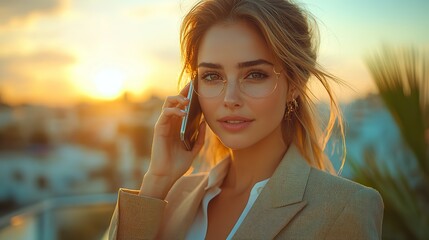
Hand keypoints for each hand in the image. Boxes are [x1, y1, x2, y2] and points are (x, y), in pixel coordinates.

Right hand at [139, 83, 205, 198]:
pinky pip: (165, 114)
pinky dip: (174, 111)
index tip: (199, 87)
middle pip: (176, 100)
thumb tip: (205, 122)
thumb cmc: (179, 163)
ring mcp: (164, 124)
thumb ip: (200, 137)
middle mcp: (171, 122)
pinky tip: (183, 113)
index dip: (190, 95)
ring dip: (178, 98)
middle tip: (193, 85)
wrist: (167, 175)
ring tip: (189, 100)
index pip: (184, 106)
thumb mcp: (194, 149)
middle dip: (184, 91)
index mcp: (179, 125)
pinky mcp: (159, 128)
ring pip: (168, 103)